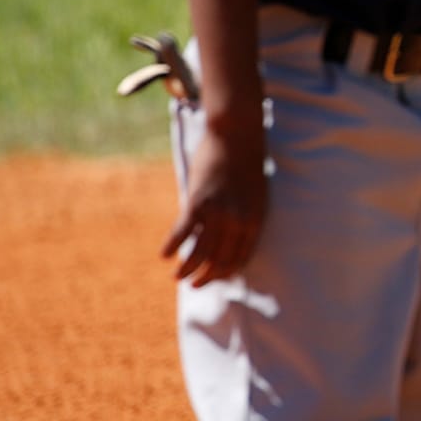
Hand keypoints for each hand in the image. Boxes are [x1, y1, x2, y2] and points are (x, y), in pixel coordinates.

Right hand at [162, 111, 267, 285]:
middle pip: (220, 260)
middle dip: (207, 277)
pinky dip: (172, 245)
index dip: (226, 273)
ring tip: (178, 277)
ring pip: (200, 252)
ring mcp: (218, 212)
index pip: (240, 258)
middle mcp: (238, 220)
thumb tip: (232, 238)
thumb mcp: (255, 195)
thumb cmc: (247, 164)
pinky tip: (164, 255)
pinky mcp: (198, 202)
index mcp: (255, 220)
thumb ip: (245, 217)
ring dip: (187, 269)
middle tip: (194, 284)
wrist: (237, 135)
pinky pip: (183, 231)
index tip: (216, 279)